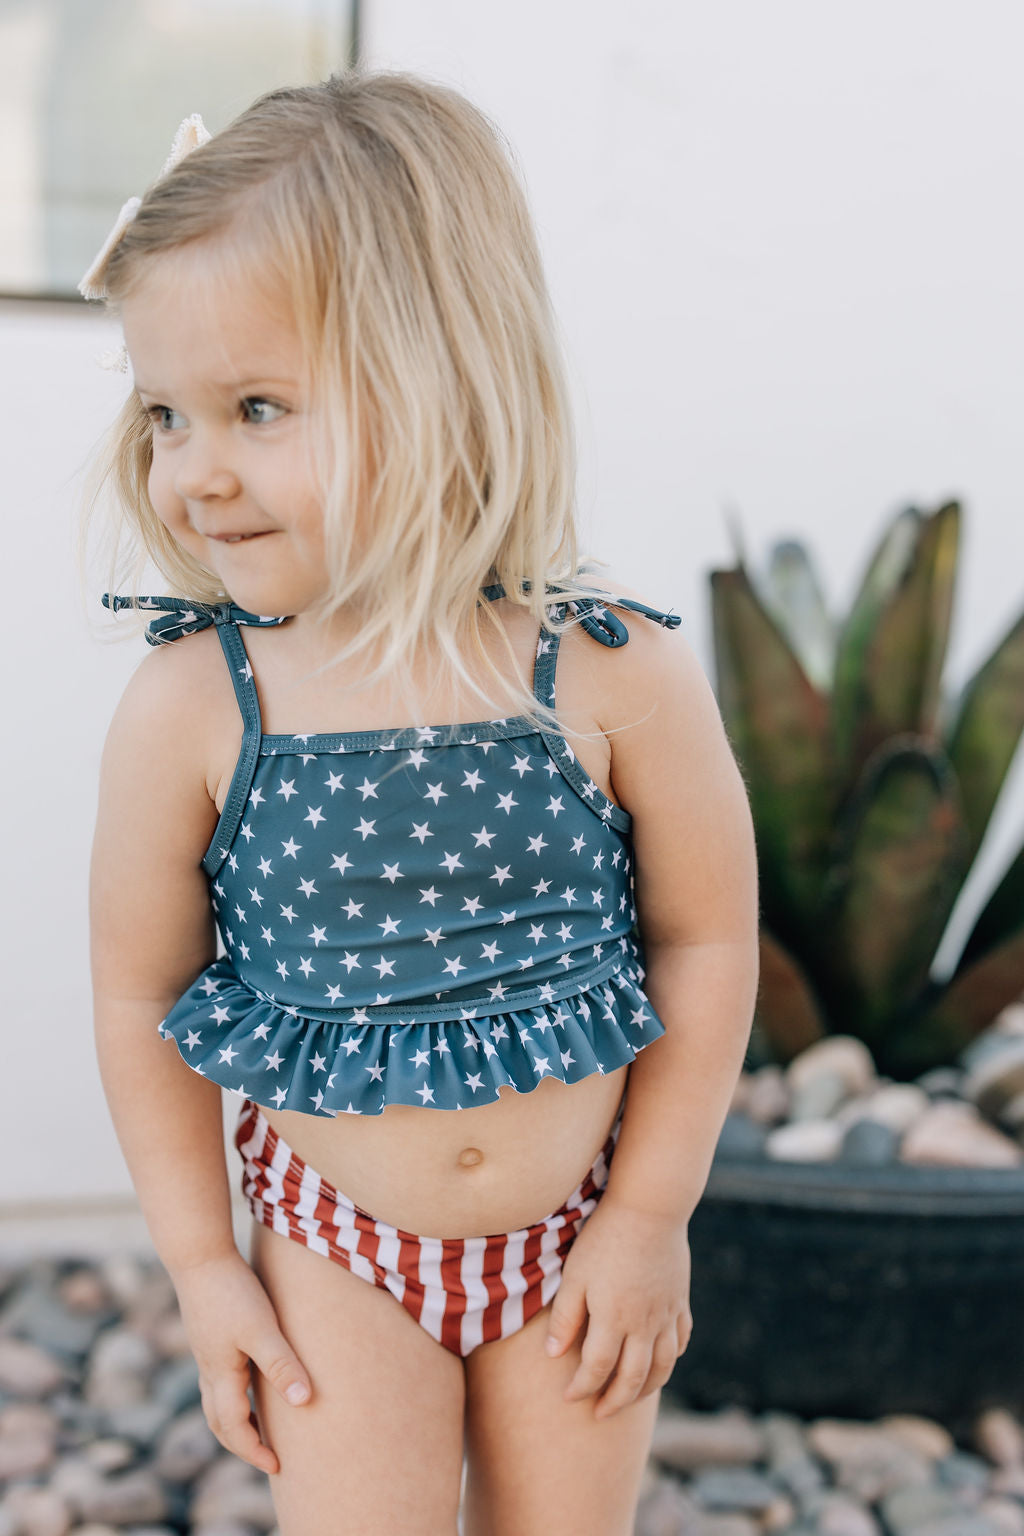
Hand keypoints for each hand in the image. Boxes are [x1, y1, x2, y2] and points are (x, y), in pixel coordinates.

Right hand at [171, 1250, 311, 1474]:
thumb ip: (281, 1364)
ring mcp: (206, 1352)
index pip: (234, 1429)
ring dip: (236, 1420)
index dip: (254, 1451)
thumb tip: (303, 1402)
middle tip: (267, 1456)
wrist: (199, 1256)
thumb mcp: (262, 1329)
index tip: (276, 1466)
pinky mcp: (209, 1335)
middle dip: (242, 1443)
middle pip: (219, 1422)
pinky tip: (250, 1379)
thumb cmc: (232, 1292)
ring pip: (216, 1401)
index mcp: (221, 1376)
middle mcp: (209, 1369)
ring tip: (261, 1425)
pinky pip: (218, 1380)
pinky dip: (232, 1394)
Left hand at [544, 1199, 692, 1418]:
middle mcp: (644, 1324)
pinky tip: (661, 1362)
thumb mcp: (575, 1275)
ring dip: (646, 1390)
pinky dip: (671, 1358)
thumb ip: (565, 1317)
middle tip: (600, 1414)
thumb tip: (552, 1355)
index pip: (597, 1369)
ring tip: (630, 1399)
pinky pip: (680, 1340)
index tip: (568, 1397)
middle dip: (615, 1402)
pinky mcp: (679, 1301)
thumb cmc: (604, 1238)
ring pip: (662, 1367)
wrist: (649, 1207)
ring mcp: (666, 1314)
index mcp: (614, 1319)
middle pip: (633, 1379)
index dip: (582, 1388)